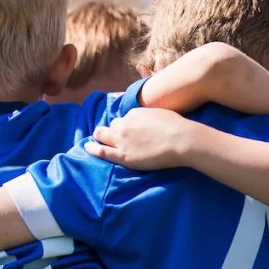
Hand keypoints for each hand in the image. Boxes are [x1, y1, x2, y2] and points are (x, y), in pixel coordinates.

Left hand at [84, 107, 198, 170]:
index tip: (131, 130)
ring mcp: (121, 140)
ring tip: (97, 140)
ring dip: (101, 137)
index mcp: (133, 114)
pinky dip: (92, 148)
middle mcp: (124, 125)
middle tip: (113, 135)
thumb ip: (148, 116)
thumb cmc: (177, 126)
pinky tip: (86, 147)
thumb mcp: (160, 114)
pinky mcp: (123, 155)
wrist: (181, 140)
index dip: (127, 125)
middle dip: (111, 130)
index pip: (125, 119)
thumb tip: (147, 121)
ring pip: (103, 135)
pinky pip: (101, 151)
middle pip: (112, 126)